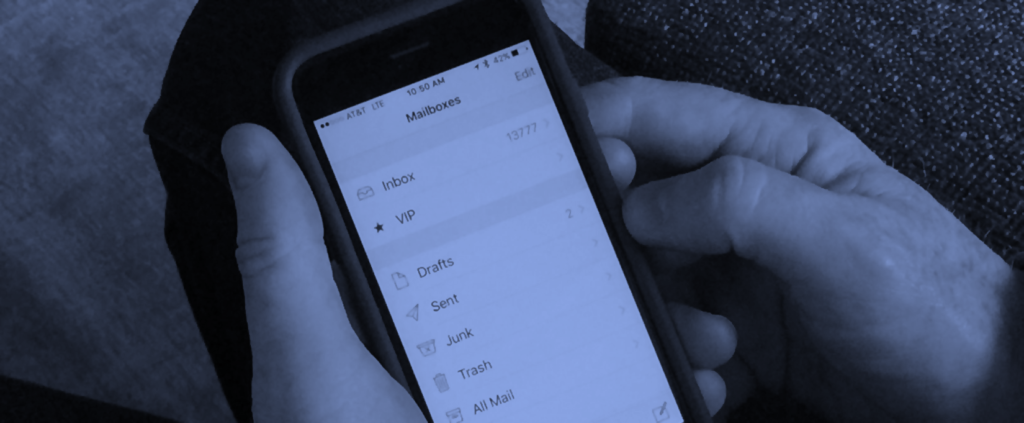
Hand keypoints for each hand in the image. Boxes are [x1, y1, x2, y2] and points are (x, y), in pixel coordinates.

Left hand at [220, 122, 733, 420]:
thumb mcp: (310, 364)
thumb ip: (286, 258)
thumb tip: (252, 148)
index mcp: (400, 317)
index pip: (466, 225)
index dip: (528, 179)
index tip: (581, 153)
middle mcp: (462, 351)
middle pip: (548, 277)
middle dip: (613, 245)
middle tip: (651, 228)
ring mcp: (513, 393)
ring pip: (594, 336)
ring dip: (654, 317)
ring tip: (695, 323)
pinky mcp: (554, 408)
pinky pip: (614, 391)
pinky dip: (661, 381)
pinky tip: (691, 378)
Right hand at [580, 76, 1019, 422]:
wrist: (976, 397)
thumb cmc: (932, 304)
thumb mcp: (841, 240)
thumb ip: (739, 203)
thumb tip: (642, 204)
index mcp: (773, 153)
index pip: (664, 116)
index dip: (605, 132)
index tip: (571, 176)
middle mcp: (747, 205)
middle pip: (642, 204)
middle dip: (630, 249)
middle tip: (635, 281)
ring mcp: (740, 269)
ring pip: (653, 279)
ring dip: (666, 316)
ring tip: (719, 342)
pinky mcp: (739, 328)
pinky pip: (678, 336)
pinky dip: (684, 362)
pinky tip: (718, 379)